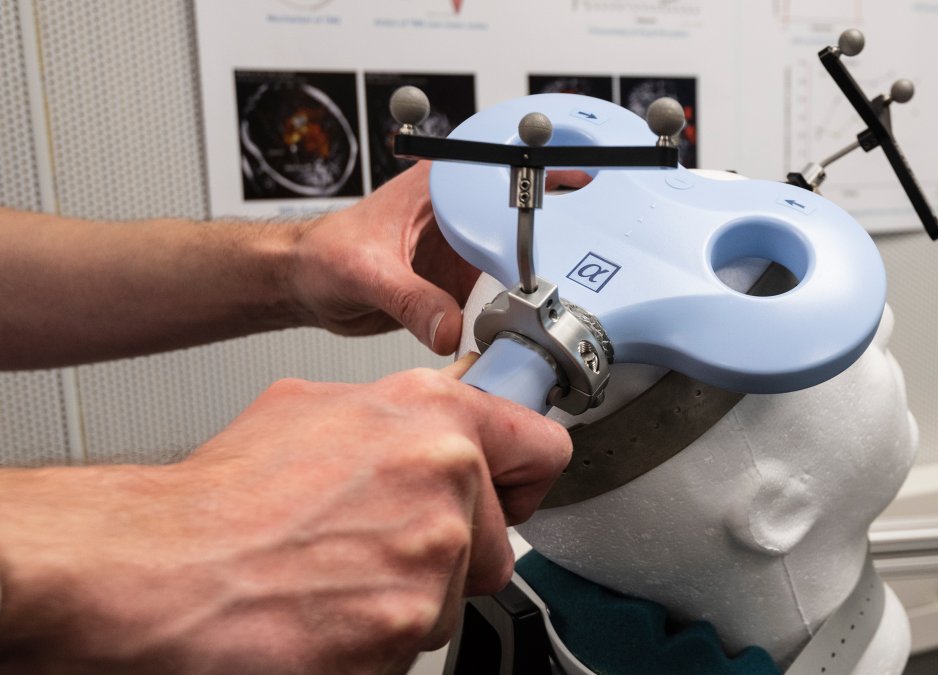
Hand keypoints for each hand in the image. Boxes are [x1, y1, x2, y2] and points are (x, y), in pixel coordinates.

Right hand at [0, 358, 570, 673]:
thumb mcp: (318, 409)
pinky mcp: (407, 625)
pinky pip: (420, 639)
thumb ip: (404, 412)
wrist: (160, 568)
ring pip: (457, 595)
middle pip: (499, 540)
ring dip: (411, 595)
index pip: (542, 449)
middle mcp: (445, 478)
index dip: (522, 478)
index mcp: (432, 415)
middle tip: (381, 546)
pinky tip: (329, 608)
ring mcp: (431, 555)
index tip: (509, 493)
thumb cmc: (225, 496)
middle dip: (452, 551)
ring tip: (339, 574)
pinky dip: (381, 635)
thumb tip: (447, 414)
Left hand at [289, 163, 590, 354]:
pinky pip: (496, 300)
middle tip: (578, 265)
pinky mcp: (458, 287)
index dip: (547, 180)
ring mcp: (462, 252)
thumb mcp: (365, 272)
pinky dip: (510, 315)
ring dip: (532, 284)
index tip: (585, 190)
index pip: (505, 175)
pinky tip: (523, 326)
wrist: (305, 285)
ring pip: (515, 264)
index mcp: (439, 187)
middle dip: (549, 241)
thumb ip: (409, 300)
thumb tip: (448, 330)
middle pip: (521, 223)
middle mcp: (458, 216)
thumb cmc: (322, 254)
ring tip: (554, 303)